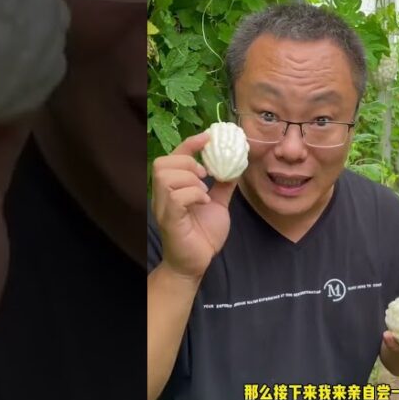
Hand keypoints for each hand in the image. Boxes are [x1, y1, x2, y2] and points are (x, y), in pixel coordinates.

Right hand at [150, 132, 237, 278]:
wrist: (197, 263)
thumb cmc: (203, 234)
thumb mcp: (217, 204)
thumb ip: (223, 185)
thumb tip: (235, 166)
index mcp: (173, 187)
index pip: (173, 156)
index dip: (190, 143)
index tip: (208, 136)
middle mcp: (162, 195)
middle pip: (162, 163)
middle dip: (186, 162)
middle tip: (205, 174)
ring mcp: (163, 207)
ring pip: (166, 177)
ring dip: (190, 179)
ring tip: (204, 190)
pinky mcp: (169, 220)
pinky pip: (175, 197)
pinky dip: (193, 194)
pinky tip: (204, 202)